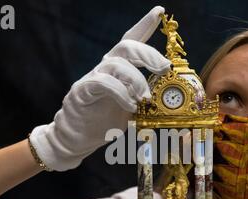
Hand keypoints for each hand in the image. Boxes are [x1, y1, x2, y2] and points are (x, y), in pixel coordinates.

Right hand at [29, 6, 169, 170]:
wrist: (79, 138)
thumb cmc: (104, 121)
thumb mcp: (131, 108)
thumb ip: (144, 97)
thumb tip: (168, 96)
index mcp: (118, 68)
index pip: (131, 41)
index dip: (144, 25)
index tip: (159, 12)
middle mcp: (106, 67)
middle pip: (126, 46)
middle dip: (149, 54)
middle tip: (164, 68)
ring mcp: (93, 77)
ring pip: (117, 64)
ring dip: (136, 79)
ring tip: (144, 98)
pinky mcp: (83, 91)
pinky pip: (104, 83)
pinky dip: (121, 93)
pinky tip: (130, 105)